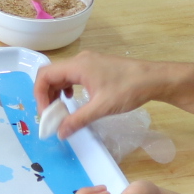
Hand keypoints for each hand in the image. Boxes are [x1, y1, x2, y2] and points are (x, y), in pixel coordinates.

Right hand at [34, 51, 174, 138]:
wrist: (154, 78)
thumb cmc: (128, 89)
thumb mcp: (101, 108)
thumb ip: (78, 120)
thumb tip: (60, 133)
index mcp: (77, 66)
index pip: (45, 75)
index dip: (39, 95)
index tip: (46, 114)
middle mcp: (80, 60)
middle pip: (51, 75)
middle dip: (46, 95)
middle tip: (51, 115)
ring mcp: (88, 62)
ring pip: (61, 75)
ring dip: (56, 92)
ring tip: (61, 110)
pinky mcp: (95, 67)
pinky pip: (73, 76)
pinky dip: (67, 88)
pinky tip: (74, 100)